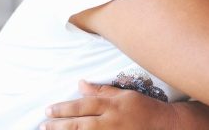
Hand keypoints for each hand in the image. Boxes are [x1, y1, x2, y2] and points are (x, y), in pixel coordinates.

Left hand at [42, 80, 177, 129]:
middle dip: (59, 124)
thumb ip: (101, 91)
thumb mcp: (124, 95)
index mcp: (113, 104)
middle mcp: (111, 120)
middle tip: (43, 124)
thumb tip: (81, 84)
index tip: (49, 110)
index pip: (84, 105)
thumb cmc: (144, 107)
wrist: (164, 124)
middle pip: (80, 123)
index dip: (65, 108)